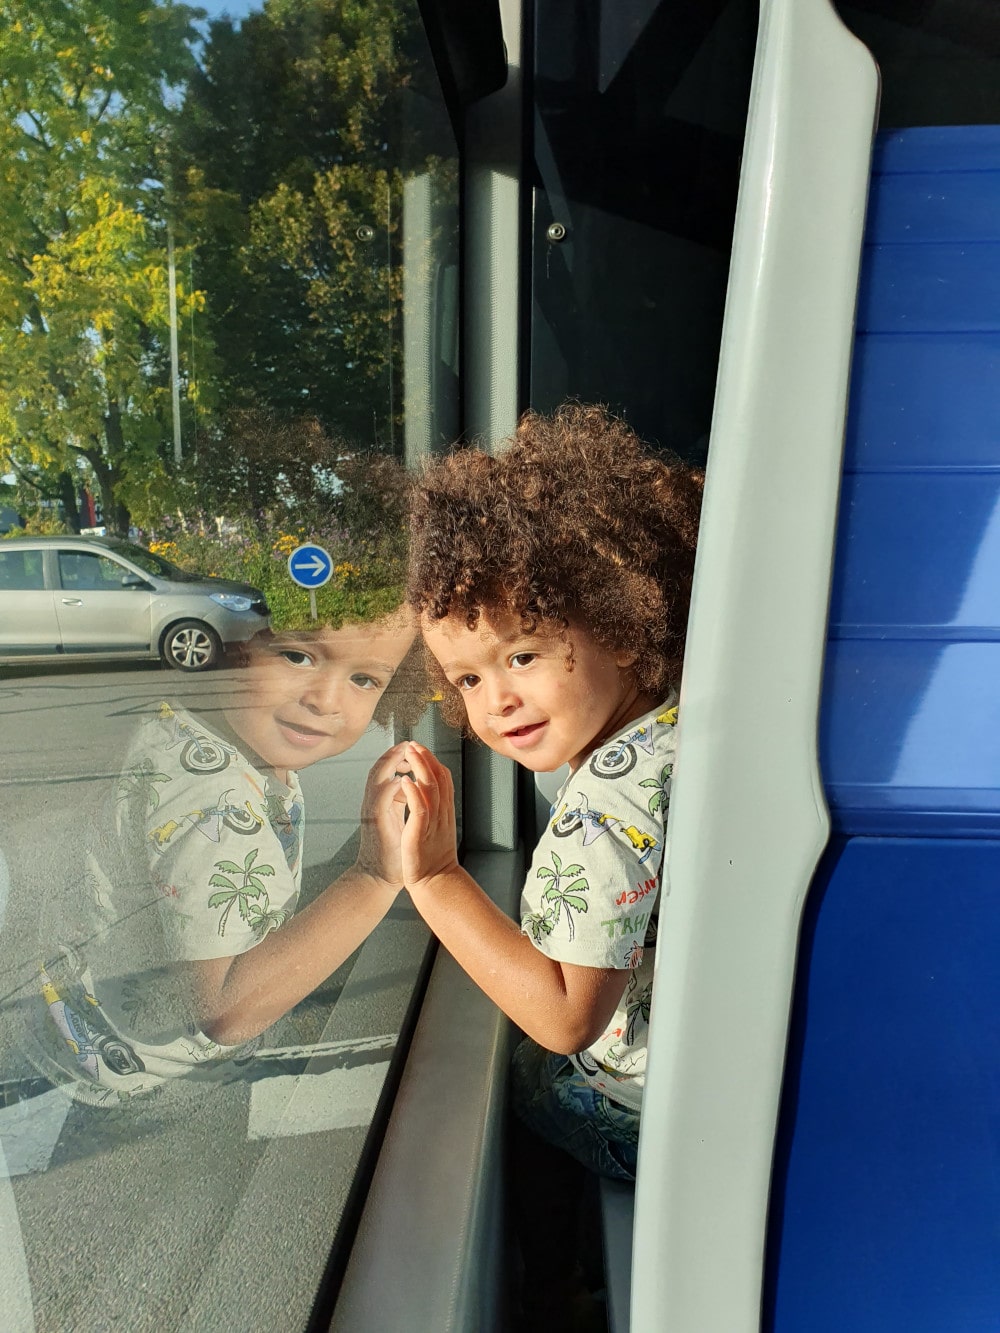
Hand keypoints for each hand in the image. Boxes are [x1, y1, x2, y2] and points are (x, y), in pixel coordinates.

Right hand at [355, 742, 410, 889]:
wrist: (379, 877)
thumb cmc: (394, 852)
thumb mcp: (400, 819)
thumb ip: (404, 801)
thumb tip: (415, 785)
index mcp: (382, 801)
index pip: (387, 770)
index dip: (399, 756)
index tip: (415, 749)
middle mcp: (373, 801)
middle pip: (379, 767)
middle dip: (394, 753)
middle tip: (410, 743)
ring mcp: (372, 809)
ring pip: (376, 777)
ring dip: (391, 762)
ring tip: (406, 752)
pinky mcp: (374, 821)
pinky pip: (380, 797)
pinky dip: (391, 785)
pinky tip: (404, 779)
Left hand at [398, 742, 460, 889]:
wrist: (433, 883)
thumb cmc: (430, 859)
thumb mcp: (432, 829)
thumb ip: (431, 811)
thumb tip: (425, 796)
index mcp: (443, 812)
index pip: (442, 780)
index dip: (432, 762)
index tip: (420, 749)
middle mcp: (441, 813)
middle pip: (439, 778)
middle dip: (426, 758)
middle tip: (414, 743)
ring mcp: (432, 822)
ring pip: (431, 787)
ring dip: (420, 767)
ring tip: (410, 752)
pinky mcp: (421, 832)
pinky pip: (420, 808)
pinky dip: (413, 791)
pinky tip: (406, 780)